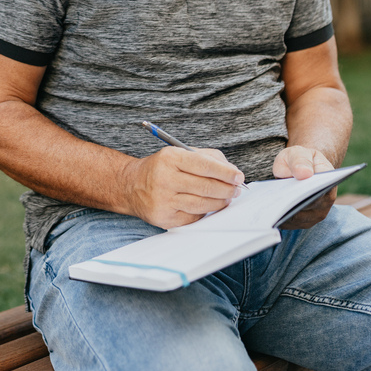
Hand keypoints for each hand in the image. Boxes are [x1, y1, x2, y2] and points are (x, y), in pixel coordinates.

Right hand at [122, 147, 244, 229]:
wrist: (131, 186)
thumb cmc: (161, 168)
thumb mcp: (179, 153)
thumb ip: (208, 158)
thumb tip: (232, 172)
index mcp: (170, 158)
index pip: (204, 166)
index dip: (225, 172)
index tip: (239, 176)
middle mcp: (165, 179)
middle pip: (206, 187)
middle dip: (227, 189)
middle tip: (236, 189)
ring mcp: (163, 200)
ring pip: (202, 204)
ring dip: (220, 202)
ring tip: (227, 198)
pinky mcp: (165, 217)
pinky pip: (194, 216)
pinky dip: (205, 211)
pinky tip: (208, 205)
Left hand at [273, 146, 336, 228]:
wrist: (301, 168)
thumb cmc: (299, 159)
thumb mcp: (298, 152)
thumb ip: (300, 160)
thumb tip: (303, 173)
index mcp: (329, 179)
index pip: (321, 190)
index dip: (306, 193)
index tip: (290, 193)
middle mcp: (327, 199)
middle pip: (308, 207)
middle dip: (291, 205)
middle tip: (273, 204)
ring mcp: (318, 213)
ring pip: (299, 218)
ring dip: (284, 214)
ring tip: (269, 208)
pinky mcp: (306, 221)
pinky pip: (292, 223)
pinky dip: (280, 219)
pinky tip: (269, 212)